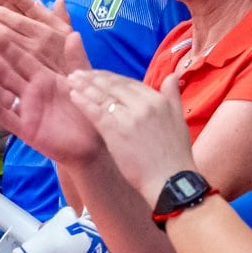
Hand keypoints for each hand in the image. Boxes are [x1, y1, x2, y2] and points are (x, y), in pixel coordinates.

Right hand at [0, 0, 103, 163]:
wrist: (89, 140)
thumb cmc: (84, 107)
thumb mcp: (82, 81)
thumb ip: (76, 59)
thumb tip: (74, 33)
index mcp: (41, 75)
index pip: (21, 57)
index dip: (8, 45)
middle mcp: (29, 89)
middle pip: (7, 72)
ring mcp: (25, 109)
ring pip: (3, 94)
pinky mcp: (25, 128)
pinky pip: (8, 119)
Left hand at [67, 69, 197, 205]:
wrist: (170, 180)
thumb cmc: (175, 155)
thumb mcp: (179, 119)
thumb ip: (173, 95)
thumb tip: (173, 76)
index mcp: (157, 100)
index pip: (129, 82)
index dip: (110, 77)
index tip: (98, 75)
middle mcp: (143, 104)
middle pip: (114, 85)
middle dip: (94, 77)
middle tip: (78, 73)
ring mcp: (128, 117)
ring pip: (102, 95)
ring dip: (85, 85)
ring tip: (72, 79)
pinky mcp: (115, 131)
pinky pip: (96, 111)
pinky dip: (83, 102)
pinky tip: (73, 96)